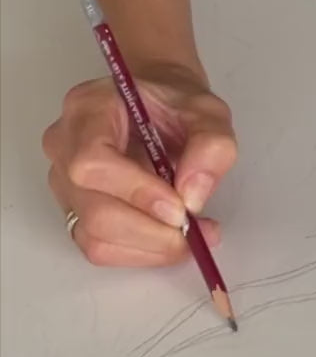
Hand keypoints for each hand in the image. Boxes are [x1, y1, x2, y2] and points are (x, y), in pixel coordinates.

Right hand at [43, 68, 236, 266]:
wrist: (158, 105)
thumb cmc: (174, 103)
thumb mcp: (207, 111)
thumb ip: (210, 145)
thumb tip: (193, 197)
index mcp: (87, 109)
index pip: (92, 161)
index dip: (135, 192)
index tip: (180, 208)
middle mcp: (64, 148)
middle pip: (94, 210)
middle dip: (151, 231)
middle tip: (196, 231)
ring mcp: (66, 184)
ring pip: (96, 237)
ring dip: (150, 248)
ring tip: (193, 236)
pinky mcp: (78, 212)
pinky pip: (102, 248)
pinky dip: (143, 253)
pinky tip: (172, 240)